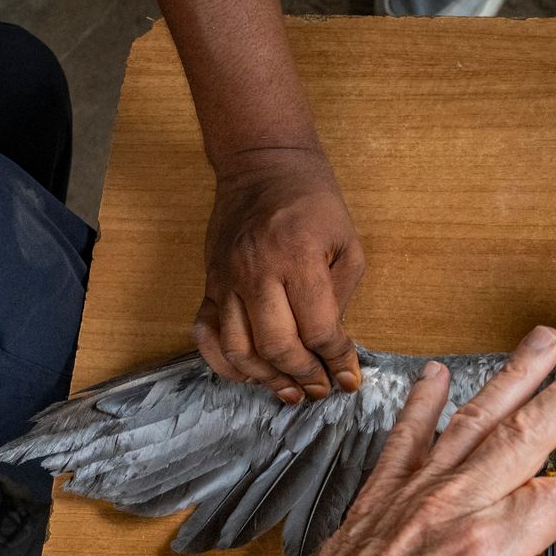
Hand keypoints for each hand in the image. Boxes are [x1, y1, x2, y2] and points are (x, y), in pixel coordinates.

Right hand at [197, 144, 366, 404]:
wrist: (261, 164)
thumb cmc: (313, 204)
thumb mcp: (346, 243)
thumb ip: (340, 298)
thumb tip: (332, 349)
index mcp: (299, 259)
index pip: (319, 329)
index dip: (337, 361)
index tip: (349, 378)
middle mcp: (257, 272)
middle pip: (276, 346)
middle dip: (303, 376)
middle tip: (320, 389)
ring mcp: (226, 279)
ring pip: (239, 348)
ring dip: (266, 379)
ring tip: (289, 391)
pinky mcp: (208, 282)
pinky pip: (206, 335)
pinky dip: (225, 363)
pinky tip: (249, 375)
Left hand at [286, 326, 555, 555]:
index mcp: (484, 554)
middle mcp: (451, 511)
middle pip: (524, 437)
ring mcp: (413, 498)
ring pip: (473, 423)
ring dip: (511, 377)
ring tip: (543, 340)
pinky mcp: (378, 499)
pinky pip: (407, 439)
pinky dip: (424, 405)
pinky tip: (441, 375)